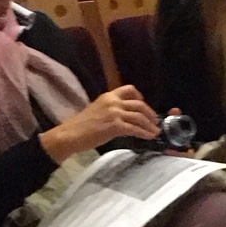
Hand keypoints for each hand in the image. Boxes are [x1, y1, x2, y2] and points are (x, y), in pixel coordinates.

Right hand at [40, 85, 160, 161]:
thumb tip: (124, 115)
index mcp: (108, 96)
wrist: (70, 135)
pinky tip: (149, 137)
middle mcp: (113, 102)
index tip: (144, 104)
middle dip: (150, 114)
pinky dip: (144, 133)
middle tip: (155, 122)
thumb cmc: (81, 126)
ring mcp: (114, 113)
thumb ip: (110, 109)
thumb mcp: (97, 110)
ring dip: (150, 125)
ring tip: (155, 131)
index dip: (140, 97)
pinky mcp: (115, 126)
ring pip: (140, 117)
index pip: (130, 89)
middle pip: (139, 104)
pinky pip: (135, 129)